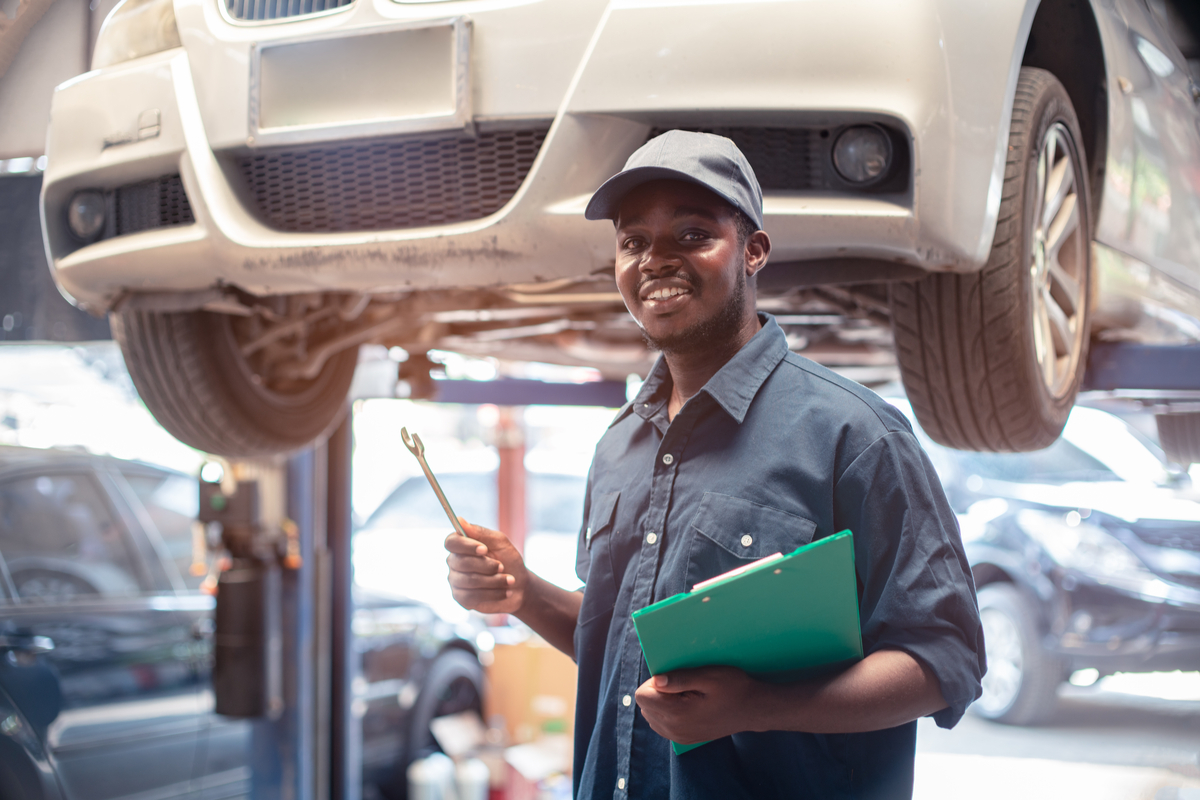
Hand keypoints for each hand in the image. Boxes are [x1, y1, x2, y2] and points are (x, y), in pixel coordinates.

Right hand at [444, 519, 527, 613]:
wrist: (520, 586)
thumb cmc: (509, 560)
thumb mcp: (500, 542)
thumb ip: (481, 532)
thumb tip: (459, 520)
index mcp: (462, 545)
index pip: (451, 542)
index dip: (466, 546)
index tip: (484, 549)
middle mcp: (454, 562)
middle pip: (461, 562)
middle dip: (486, 565)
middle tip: (502, 566)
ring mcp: (456, 581)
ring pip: (468, 581)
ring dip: (493, 581)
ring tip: (510, 580)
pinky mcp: (462, 598)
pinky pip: (471, 596)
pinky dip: (493, 594)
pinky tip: (505, 591)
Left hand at [634, 666, 763, 744]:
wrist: (753, 710)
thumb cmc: (733, 688)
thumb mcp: (709, 676)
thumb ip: (680, 678)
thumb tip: (655, 680)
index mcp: (677, 714)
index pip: (642, 696)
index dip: (654, 682)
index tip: (673, 677)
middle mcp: (674, 730)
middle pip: (644, 706)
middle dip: (657, 692)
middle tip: (682, 685)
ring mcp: (679, 737)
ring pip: (651, 715)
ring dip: (661, 703)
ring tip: (686, 695)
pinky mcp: (684, 739)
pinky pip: (661, 725)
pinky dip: (667, 712)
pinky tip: (686, 705)